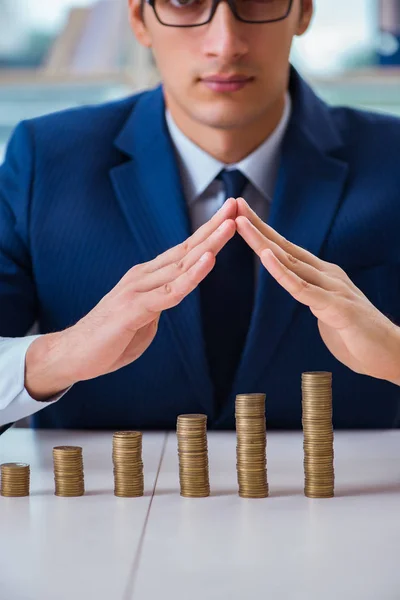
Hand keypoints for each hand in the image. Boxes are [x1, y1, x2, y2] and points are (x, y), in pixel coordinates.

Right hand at [26, 199, 236, 397]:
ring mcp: (138, 290)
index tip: (229, 215)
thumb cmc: (111, 337)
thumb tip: (175, 293)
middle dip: (213, 227)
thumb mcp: (144, 314)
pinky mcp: (134, 309)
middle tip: (236, 204)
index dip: (207, 232)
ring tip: (230, 225)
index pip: (183, 250)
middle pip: (186, 249)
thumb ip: (161, 299)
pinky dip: (191, 276)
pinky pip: (169, 292)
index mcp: (147, 276)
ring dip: (209, 244)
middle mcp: (143, 276)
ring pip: (181, 265)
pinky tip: (208, 260)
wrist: (74, 354)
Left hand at [236, 197, 399, 384]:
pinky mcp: (336, 307)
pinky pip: (302, 288)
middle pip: (285, 248)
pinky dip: (282, 272)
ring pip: (290, 261)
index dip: (264, 233)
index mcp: (323, 275)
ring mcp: (333, 288)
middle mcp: (327, 275)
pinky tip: (266, 257)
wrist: (392, 354)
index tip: (243, 216)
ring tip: (242, 223)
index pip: (287, 250)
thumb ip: (314, 298)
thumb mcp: (328, 312)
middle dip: (258, 226)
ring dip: (263, 242)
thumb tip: (302, 293)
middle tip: (236, 205)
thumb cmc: (359, 337)